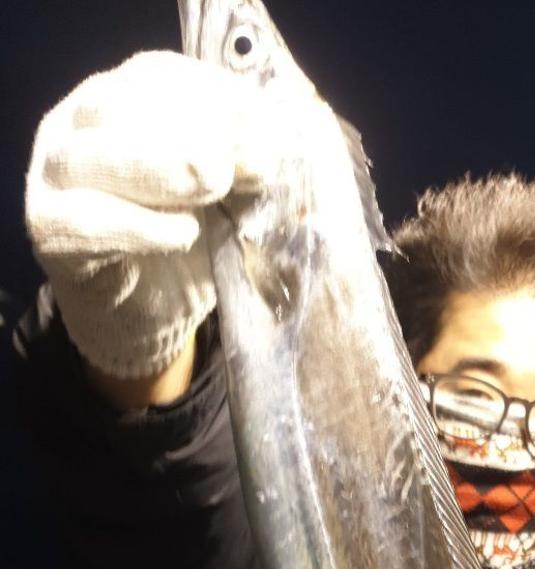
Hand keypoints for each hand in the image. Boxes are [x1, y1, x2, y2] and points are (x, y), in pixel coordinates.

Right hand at [25, 51, 273, 378]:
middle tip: (250, 161)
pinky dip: (138, 226)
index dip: (214, 98)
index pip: (158, 77)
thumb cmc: (187, 246)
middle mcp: (80, 127)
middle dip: (192, 129)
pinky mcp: (50, 230)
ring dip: (160, 166)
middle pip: (119, 106)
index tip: (267, 130)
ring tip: (217, 184)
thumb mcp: (226, 198)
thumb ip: (241, 170)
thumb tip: (274, 150)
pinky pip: (85, 221)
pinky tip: (184, 234)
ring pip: (92, 155)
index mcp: (123, 102)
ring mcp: (56, 176)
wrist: (147, 316)